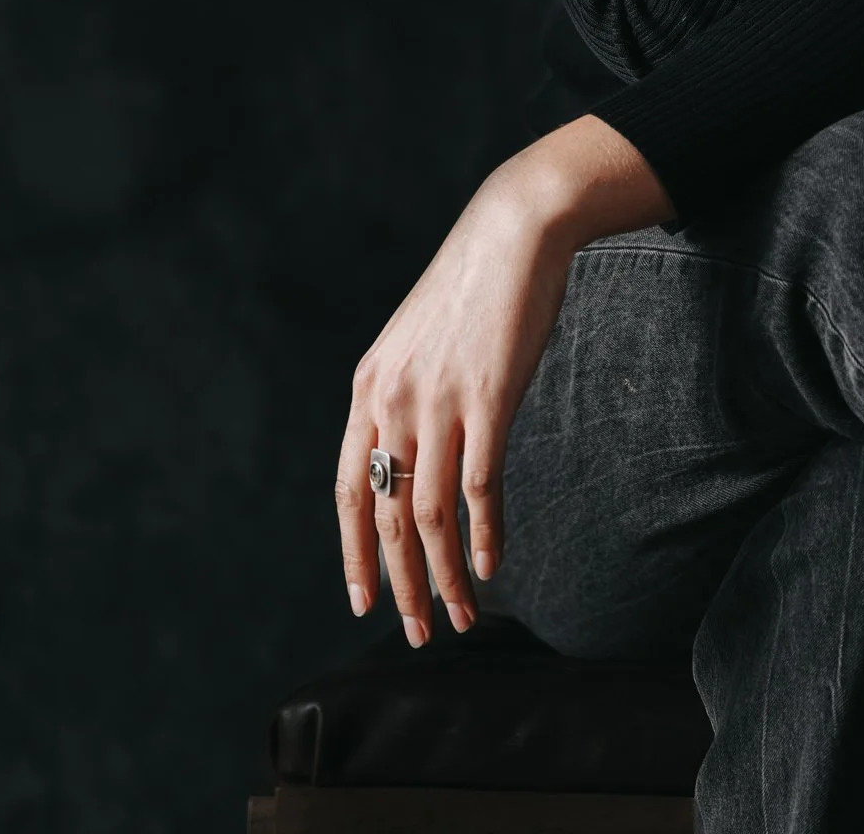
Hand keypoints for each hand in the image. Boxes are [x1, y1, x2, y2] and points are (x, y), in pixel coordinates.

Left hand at [335, 115, 672, 643]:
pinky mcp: (488, 397)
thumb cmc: (472, 285)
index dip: (353, 553)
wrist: (514, 231)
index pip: (349, 491)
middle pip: (386, 516)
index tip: (364, 600)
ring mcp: (439, 399)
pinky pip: (478, 486)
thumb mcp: (416, 341)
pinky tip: (490, 565)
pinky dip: (483, 534)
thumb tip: (409, 455)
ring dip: (443, 575)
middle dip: (400, 583)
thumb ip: (405, 396)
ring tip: (459, 616)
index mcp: (369, 387)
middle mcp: (393, 399)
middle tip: (416, 632)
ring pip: (429, 514)